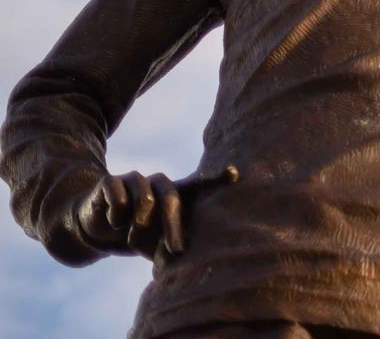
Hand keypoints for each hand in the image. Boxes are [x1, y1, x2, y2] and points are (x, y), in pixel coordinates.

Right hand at [73, 165, 235, 260]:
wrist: (96, 229)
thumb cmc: (136, 236)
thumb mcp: (156, 245)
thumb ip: (170, 247)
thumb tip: (179, 255)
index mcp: (174, 195)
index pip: (200, 184)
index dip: (217, 178)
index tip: (234, 173)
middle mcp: (158, 183)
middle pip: (172, 198)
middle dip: (174, 226)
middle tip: (176, 250)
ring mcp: (135, 179)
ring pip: (145, 198)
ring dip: (139, 222)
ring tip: (131, 230)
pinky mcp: (111, 181)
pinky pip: (118, 196)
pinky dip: (117, 214)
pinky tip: (114, 221)